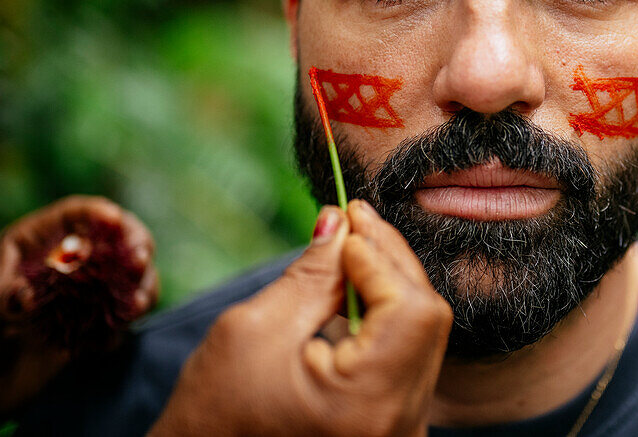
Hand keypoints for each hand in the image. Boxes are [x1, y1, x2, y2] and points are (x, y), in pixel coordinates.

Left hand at [0, 195, 157, 433]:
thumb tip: (25, 296)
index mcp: (34, 243)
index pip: (74, 214)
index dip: (99, 213)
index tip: (115, 221)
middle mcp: (67, 261)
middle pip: (116, 237)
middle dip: (136, 243)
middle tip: (140, 260)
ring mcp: (85, 292)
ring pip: (131, 274)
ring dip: (143, 284)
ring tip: (135, 306)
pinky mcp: (96, 322)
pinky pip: (126, 313)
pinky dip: (129, 321)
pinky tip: (106, 342)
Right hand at [148, 200, 451, 436]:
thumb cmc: (212, 417)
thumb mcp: (254, 330)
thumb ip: (312, 273)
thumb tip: (341, 222)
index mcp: (367, 404)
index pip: (410, 308)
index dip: (381, 258)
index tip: (348, 223)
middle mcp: (400, 426)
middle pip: (425, 320)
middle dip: (389, 263)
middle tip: (352, 220)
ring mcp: (401, 432)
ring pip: (421, 337)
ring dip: (388, 287)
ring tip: (349, 252)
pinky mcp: (391, 429)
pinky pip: (406, 360)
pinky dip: (384, 321)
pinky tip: (354, 295)